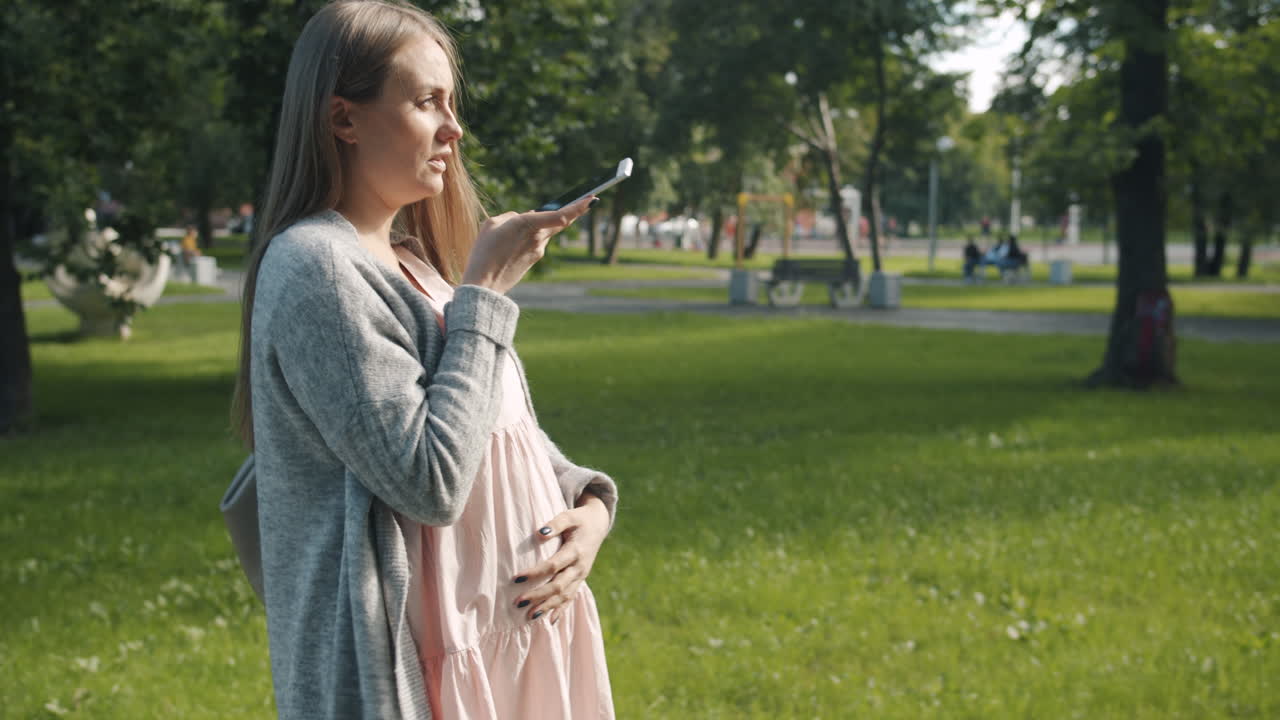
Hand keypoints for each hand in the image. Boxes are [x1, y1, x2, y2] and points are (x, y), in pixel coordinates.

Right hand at [461, 195, 595, 293]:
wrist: (484, 285)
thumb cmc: (483, 252)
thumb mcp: (491, 224)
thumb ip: (510, 217)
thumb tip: (522, 219)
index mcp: (528, 225)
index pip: (560, 215)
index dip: (578, 207)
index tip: (592, 199)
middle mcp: (538, 238)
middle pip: (561, 222)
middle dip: (575, 211)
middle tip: (588, 201)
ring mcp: (538, 251)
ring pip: (546, 232)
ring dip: (541, 226)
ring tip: (516, 231)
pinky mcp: (534, 260)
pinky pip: (537, 242)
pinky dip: (530, 238)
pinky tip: (512, 244)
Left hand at [511, 493, 609, 624]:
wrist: (598, 525)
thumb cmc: (579, 519)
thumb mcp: (569, 516)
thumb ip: (555, 524)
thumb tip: (539, 533)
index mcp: (576, 551)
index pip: (553, 565)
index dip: (535, 573)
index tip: (516, 578)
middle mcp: (580, 566)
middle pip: (558, 585)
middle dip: (538, 596)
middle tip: (518, 603)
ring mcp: (581, 575)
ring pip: (564, 596)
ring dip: (547, 607)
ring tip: (529, 616)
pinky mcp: (580, 580)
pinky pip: (571, 598)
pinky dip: (561, 610)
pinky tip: (550, 621)